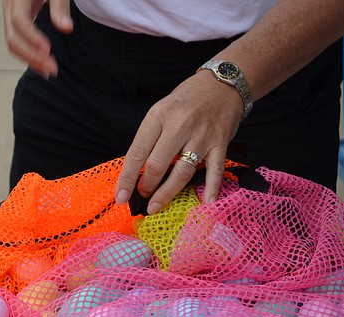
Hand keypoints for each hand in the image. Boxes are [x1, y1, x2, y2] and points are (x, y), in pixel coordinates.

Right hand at [2, 0, 72, 77]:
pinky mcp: (16, 20)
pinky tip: (43, 63)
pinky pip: (17, 41)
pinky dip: (28, 54)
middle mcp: (10, 6)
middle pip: (12, 37)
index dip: (32, 37)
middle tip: (52, 68)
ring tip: (49, 71)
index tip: (48, 50)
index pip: (19, 20)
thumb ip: (60, 6)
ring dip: (30, 59)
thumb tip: (66, 29)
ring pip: (12, 43)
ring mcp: (10, 14)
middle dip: (31, 56)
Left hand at [114, 71, 243, 214]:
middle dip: (146, 187)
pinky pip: (215, 170)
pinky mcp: (220, 143)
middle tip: (142, 197)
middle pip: (157, 164)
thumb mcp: (161, 111)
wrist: (222, 84)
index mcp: (159, 116)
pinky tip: (206, 202)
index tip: (121, 196)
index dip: (127, 178)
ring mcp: (201, 135)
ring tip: (156, 205)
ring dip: (167, 193)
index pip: (137, 152)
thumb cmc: (187, 100)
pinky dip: (211, 187)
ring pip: (182, 172)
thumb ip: (150, 138)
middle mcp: (179, 125)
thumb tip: (137, 171)